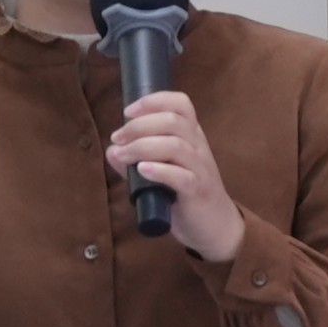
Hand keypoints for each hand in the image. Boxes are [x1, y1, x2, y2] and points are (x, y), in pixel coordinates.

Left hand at [104, 88, 245, 263]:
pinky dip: (159, 171)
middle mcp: (198, 147)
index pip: (181, 104)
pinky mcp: (198, 191)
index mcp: (192, 136)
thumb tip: (112, 150)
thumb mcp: (160, 172)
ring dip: (142, 146)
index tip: (128, 112)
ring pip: (175, 145)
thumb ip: (135, 160)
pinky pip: (182, 176)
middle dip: (139, 126)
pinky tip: (142, 170)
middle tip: (118, 138)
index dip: (153, 101)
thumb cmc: (186, 194)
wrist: (215, 226)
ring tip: (123, 156)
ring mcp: (201, 169)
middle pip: (173, 121)